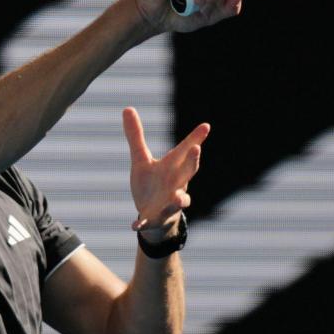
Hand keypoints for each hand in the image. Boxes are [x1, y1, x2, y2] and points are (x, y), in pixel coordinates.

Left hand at [121, 107, 208, 239]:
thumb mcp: (141, 160)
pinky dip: (142, 223)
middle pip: (188, 172)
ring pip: (179, 200)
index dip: (195, 138)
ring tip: (177, 196)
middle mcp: (175, 184)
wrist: (153, 218)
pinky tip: (134, 225)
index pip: (185, 151)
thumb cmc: (152, 185)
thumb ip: (136, 136)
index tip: (206, 126)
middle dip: (193, 162)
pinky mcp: (155, 218)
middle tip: (197, 149)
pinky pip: (150, 222)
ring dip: (179, 198)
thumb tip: (127, 108)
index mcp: (172, 168)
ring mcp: (168, 203)